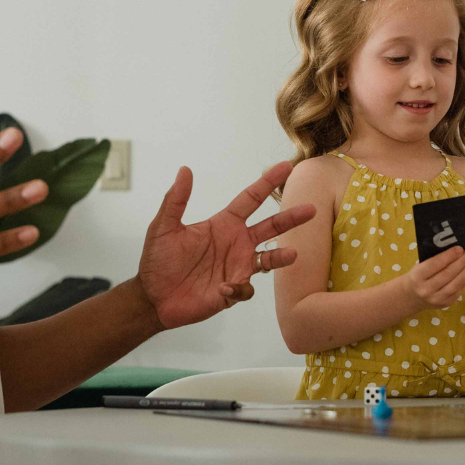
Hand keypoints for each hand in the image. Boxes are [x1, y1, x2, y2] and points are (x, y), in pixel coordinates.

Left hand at [137, 162, 314, 328]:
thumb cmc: (158, 261)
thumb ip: (176, 200)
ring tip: (292, 254)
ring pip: (269, 259)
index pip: (251, 199)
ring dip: (281, 256)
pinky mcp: (233, 291)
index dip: (268, 183)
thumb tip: (184, 170)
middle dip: (291, 218)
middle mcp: (236, 243)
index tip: (286, 166)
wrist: (153, 297)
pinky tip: (223, 288)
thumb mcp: (164, 227)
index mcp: (224, 224)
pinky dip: (238, 288)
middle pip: (271, 227)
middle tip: (311, 209)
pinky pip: (245, 289)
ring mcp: (237, 267)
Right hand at [404, 246, 464, 310]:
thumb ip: (433, 258)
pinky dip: (464, 280)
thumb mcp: (420, 265)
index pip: (435, 264)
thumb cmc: (418, 275)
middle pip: (447, 274)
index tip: (460, 248)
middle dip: (461, 262)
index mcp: (417, 277)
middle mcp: (425, 289)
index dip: (449, 255)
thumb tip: (454, 248)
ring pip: (455, 284)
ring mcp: (435, 299)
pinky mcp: (444, 304)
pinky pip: (457, 291)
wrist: (413, 296)